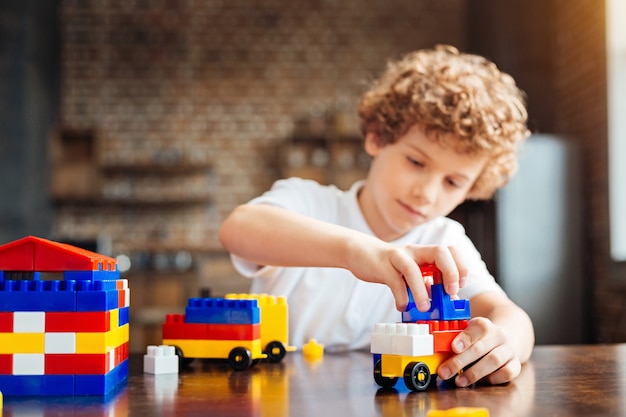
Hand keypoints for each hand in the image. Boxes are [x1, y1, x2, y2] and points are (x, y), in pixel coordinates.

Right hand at [345, 239, 467, 311]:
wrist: (360, 252)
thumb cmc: (389, 264)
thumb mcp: (412, 271)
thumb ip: (428, 282)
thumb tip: (447, 299)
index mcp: (424, 253)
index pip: (450, 250)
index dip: (460, 266)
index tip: (460, 286)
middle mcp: (414, 252)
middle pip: (440, 252)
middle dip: (450, 272)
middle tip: (450, 292)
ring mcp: (398, 257)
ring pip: (414, 270)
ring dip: (422, 291)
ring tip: (425, 308)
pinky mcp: (382, 266)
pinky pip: (394, 282)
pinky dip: (401, 297)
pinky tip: (402, 306)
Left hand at [437, 317, 521, 386]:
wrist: (509, 335)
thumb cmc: (480, 337)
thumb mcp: (469, 332)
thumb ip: (455, 337)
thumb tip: (437, 348)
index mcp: (484, 325)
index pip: (477, 328)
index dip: (465, 338)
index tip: (454, 347)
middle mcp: (498, 335)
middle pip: (480, 348)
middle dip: (460, 361)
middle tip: (445, 372)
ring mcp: (509, 350)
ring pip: (494, 360)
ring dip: (475, 372)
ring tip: (459, 381)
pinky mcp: (516, 364)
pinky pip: (508, 372)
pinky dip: (494, 378)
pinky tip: (482, 381)